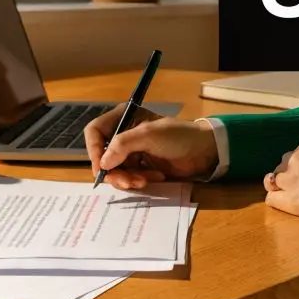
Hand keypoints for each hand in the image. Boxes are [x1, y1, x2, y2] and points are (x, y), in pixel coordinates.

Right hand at [84, 104, 218, 189]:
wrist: (204, 151)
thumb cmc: (180, 136)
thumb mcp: (151, 135)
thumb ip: (124, 144)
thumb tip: (103, 162)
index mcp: (123, 117)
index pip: (95, 132)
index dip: (93, 150)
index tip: (102, 168)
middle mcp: (123, 134)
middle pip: (102, 156)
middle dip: (114, 171)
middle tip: (129, 181)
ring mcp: (131, 151)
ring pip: (114, 170)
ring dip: (127, 178)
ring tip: (145, 180)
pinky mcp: (140, 166)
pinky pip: (127, 177)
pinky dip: (138, 181)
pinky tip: (155, 177)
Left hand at [263, 137, 298, 222]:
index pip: (297, 153)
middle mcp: (296, 157)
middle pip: (284, 164)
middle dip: (291, 174)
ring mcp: (290, 177)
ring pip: (273, 180)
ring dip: (283, 187)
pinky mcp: (289, 198)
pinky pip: (271, 198)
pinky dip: (278, 201)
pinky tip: (289, 205)